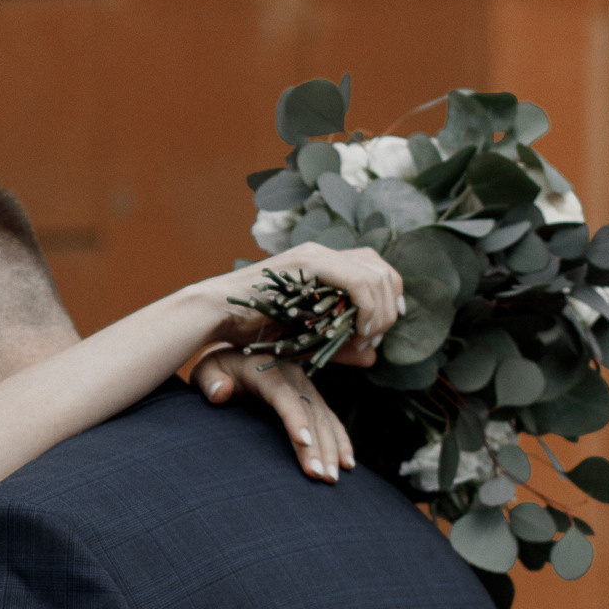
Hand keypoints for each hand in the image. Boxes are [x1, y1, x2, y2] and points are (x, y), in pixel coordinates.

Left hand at [190, 347, 353, 478]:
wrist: (236, 358)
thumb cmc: (218, 371)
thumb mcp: (207, 371)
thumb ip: (210, 382)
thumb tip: (221, 392)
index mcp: (266, 370)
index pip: (283, 395)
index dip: (295, 418)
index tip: (303, 442)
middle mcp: (292, 376)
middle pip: (309, 412)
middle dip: (318, 445)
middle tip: (321, 476)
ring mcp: (305, 388)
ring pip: (324, 420)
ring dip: (331, 449)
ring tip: (332, 477)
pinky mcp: (312, 399)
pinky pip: (331, 420)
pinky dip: (341, 441)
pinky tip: (348, 463)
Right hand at [216, 241, 403, 365]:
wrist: (218, 315)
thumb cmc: (255, 328)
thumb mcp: (307, 338)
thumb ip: (340, 344)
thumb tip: (373, 355)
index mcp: (324, 264)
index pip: (375, 268)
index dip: (390, 297)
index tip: (380, 328)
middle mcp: (323, 253)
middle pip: (382, 268)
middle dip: (390, 306)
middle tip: (373, 337)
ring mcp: (315, 254)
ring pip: (375, 275)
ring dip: (379, 311)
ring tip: (363, 338)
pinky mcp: (308, 262)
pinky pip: (357, 281)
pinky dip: (366, 308)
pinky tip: (355, 330)